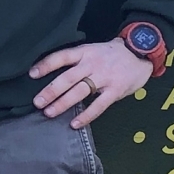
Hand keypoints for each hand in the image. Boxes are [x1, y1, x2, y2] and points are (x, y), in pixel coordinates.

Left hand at [29, 40, 151, 128]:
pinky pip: (98, 105)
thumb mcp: (92, 50)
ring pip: (79, 91)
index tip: (31, 75)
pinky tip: (74, 124)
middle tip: (37, 102)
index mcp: (85, 52)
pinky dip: (86, 116)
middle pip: (67, 78)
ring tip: (49, 113)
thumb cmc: (112, 54)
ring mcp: (104, 77)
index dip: (45, 65)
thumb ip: (77, 61)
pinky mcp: (115, 90)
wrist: (141, 51)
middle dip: (50, 91)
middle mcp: (92, 64)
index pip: (61, 57)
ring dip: (62, 103)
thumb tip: (54, 75)